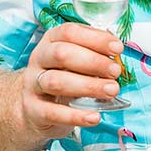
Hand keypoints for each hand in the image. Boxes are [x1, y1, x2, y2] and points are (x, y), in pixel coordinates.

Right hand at [17, 23, 122, 137]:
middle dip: (93, 62)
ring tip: (112, 91)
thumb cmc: (64, 76)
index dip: (95, 39)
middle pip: (61, 54)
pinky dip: (75, 116)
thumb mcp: (77, 61)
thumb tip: (117, 54)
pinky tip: (94, 117)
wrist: (33, 108)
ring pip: (56, 82)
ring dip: (88, 86)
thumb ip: (95, 54)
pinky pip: (52, 112)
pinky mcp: (32, 109)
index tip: (118, 49)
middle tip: (115, 71)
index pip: (69, 32)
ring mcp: (33, 84)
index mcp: (51, 41)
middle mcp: (39, 59)